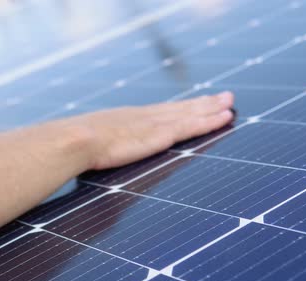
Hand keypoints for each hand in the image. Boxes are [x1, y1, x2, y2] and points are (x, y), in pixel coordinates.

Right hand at [69, 91, 234, 169]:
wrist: (76, 140)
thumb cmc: (75, 145)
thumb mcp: (87, 143)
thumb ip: (97, 148)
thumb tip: (91, 157)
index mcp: (126, 119)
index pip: (159, 111)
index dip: (178, 108)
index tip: (193, 103)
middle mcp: (144, 117)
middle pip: (180, 108)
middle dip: (202, 103)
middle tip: (223, 97)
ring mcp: (153, 125)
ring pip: (190, 114)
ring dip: (212, 109)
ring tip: (231, 104)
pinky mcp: (160, 135)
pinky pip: (192, 127)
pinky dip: (210, 122)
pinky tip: (225, 118)